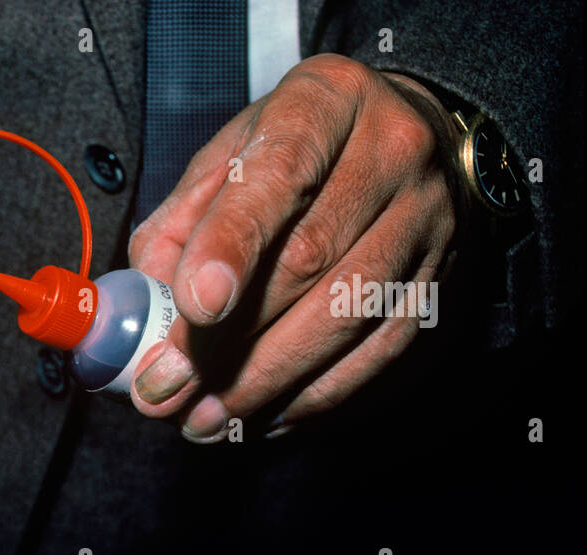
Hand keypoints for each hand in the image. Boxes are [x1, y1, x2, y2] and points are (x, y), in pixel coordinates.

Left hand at [128, 54, 459, 440]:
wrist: (408, 139)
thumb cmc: (294, 154)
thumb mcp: (226, 157)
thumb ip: (178, 223)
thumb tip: (146, 305)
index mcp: (326, 103)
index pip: (279, 172)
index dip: (232, 245)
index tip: (190, 307)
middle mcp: (391, 153)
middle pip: (309, 258)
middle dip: (228, 339)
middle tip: (168, 390)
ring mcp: (426, 219)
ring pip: (346, 314)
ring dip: (265, 381)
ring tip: (204, 420)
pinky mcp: (441, 279)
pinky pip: (379, 351)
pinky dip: (314, 395)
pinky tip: (261, 418)